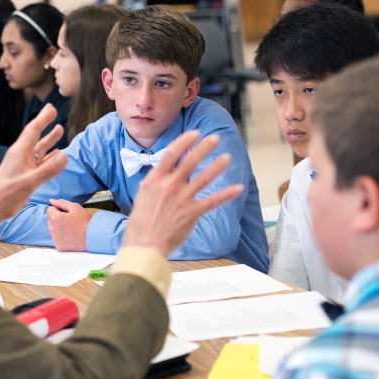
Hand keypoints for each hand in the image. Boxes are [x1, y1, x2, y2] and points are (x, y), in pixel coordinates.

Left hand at [0, 104, 66, 228]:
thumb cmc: (6, 194)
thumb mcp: (28, 182)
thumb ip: (47, 170)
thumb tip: (64, 156)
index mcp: (19, 152)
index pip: (33, 130)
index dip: (43, 118)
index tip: (51, 108)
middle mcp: (22, 156)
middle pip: (36, 136)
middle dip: (45, 124)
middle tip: (54, 112)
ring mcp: (24, 165)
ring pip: (40, 149)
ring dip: (49, 140)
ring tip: (59, 129)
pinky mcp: (27, 174)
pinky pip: (41, 162)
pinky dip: (50, 157)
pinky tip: (57, 155)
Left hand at [47, 199, 90, 250]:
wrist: (93, 237)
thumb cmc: (85, 222)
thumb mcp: (75, 207)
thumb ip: (61, 202)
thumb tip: (51, 201)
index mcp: (55, 218)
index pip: (50, 209)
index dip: (59, 209)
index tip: (67, 213)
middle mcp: (52, 229)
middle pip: (50, 219)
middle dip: (58, 218)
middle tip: (70, 221)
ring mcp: (55, 239)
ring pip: (53, 229)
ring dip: (59, 227)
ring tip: (71, 228)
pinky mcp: (59, 246)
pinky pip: (57, 238)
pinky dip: (61, 236)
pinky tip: (71, 235)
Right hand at [123, 131, 243, 257]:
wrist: (145, 243)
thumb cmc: (140, 223)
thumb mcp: (142, 195)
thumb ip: (154, 182)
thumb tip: (161, 172)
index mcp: (156, 179)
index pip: (172, 153)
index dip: (185, 141)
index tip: (195, 134)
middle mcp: (170, 185)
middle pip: (191, 160)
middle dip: (205, 147)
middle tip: (214, 139)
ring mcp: (183, 198)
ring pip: (205, 177)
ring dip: (217, 165)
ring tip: (226, 158)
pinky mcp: (193, 212)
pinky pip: (213, 200)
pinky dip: (227, 194)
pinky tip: (237, 188)